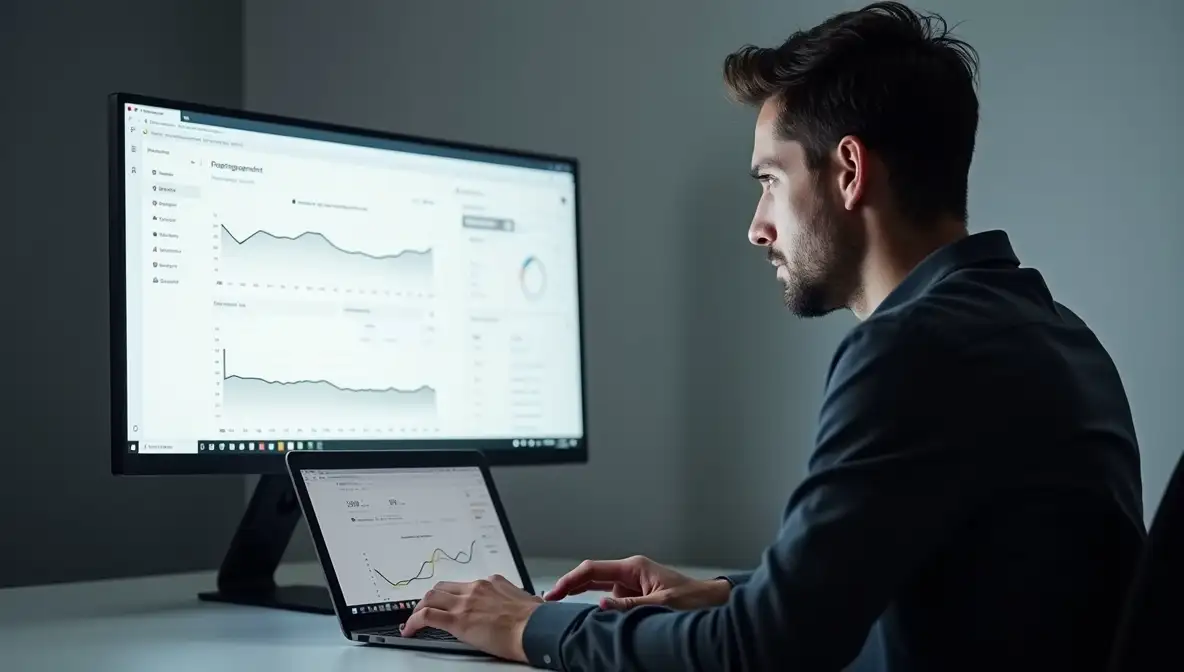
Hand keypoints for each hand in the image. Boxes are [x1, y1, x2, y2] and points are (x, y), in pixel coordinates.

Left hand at [402, 575, 542, 661]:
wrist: (535, 627)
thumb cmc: (536, 619)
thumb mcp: (527, 601)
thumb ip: (517, 601)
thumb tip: (525, 606)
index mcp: (492, 583)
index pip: (467, 585)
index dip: (456, 595)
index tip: (454, 604)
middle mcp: (476, 588)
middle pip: (444, 587)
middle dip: (432, 597)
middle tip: (427, 608)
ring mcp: (465, 603)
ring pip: (431, 597)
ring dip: (419, 607)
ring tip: (414, 619)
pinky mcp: (457, 620)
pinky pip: (426, 616)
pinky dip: (414, 622)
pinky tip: (410, 630)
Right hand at [544, 555, 731, 610]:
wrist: (712, 603)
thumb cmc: (693, 599)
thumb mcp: (660, 605)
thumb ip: (630, 605)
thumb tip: (602, 605)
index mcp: (633, 567)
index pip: (592, 570)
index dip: (570, 580)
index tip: (554, 593)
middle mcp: (629, 573)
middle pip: (591, 577)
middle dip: (570, 587)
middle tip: (549, 602)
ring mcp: (631, 585)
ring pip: (599, 590)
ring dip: (582, 598)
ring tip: (562, 608)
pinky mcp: (635, 596)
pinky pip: (611, 600)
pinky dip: (597, 607)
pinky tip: (588, 615)